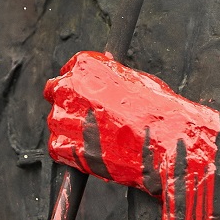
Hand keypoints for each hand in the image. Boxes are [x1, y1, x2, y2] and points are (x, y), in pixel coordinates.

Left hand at [43, 51, 219, 194]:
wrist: (164, 143)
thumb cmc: (158, 110)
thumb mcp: (138, 80)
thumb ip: (114, 75)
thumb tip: (109, 70)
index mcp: (86, 66)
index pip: (71, 68)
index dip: (78, 82)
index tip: (84, 92)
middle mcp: (68, 87)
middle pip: (55, 91)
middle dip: (68, 102)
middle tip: (85, 115)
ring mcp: (63, 116)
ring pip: (57, 121)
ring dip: (71, 128)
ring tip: (98, 139)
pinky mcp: (63, 145)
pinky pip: (58, 148)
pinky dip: (71, 153)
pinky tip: (92, 154)